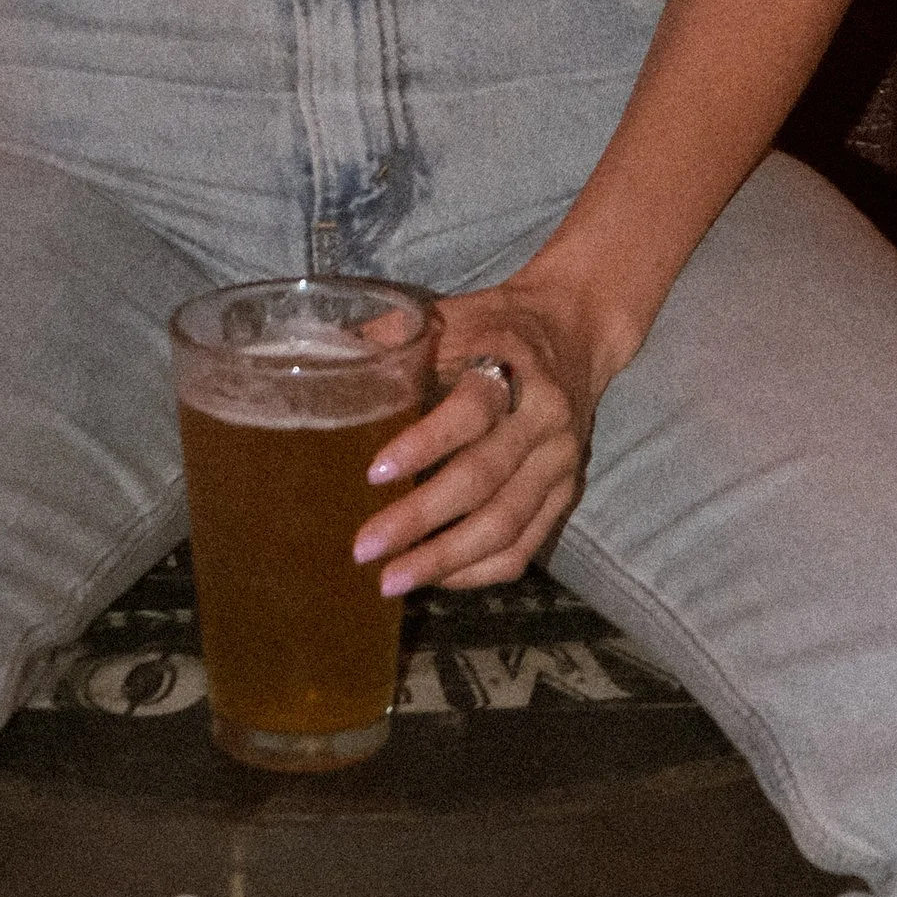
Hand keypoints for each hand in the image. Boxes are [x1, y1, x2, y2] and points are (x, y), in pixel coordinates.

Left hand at [351, 278, 612, 595]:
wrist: (575, 329)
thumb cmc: (496, 326)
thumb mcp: (451, 316)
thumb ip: (390, 337)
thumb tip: (321, 361)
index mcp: (512, 367)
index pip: (471, 411)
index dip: (424, 444)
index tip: (374, 473)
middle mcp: (543, 418)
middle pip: (485, 479)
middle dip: (422, 519)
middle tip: (365, 548)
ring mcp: (559, 461)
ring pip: (507, 523)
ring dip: (447, 558)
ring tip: (392, 580)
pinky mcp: (566, 493)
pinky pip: (526, 545)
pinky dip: (480, 571)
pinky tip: (437, 579)